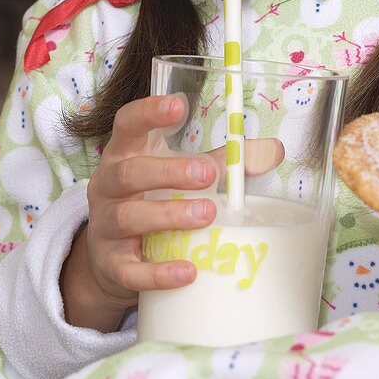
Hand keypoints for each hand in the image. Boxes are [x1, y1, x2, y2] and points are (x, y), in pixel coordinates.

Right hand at [61, 95, 281, 331]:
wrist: (111, 260)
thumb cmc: (151, 202)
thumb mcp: (180, 176)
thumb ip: (222, 162)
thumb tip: (274, 150)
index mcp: (125, 155)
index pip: (127, 124)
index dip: (148, 113)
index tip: (178, 106)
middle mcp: (107, 187)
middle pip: (129, 173)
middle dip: (168, 171)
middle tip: (208, 174)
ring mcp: (105, 227)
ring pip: (128, 217)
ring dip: (168, 215)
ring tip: (207, 214)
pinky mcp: (110, 266)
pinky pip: (130, 270)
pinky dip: (158, 272)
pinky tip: (188, 272)